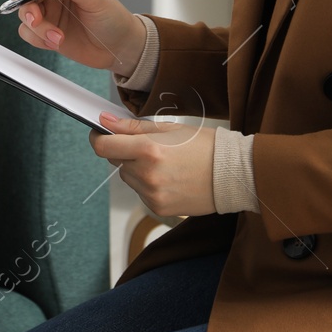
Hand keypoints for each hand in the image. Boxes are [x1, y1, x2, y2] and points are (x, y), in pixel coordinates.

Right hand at [8, 0, 145, 76]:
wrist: (120, 48)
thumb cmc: (113, 19)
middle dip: (30, 11)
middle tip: (37, 21)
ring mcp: (50, 13)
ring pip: (26, 17)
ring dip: (38, 29)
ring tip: (58, 38)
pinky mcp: (47, 31)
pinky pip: (29, 34)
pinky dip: (39, 40)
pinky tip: (57, 42)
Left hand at [89, 113, 215, 217]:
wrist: (233, 175)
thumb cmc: (206, 147)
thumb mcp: (169, 128)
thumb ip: (132, 127)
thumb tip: (105, 122)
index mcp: (148, 149)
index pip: (103, 147)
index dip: (98, 138)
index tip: (101, 133)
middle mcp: (146, 175)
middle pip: (116, 163)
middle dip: (125, 153)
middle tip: (150, 147)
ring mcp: (151, 194)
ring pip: (128, 179)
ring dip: (137, 170)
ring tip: (166, 164)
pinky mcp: (158, 208)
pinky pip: (141, 193)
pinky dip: (149, 185)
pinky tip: (170, 178)